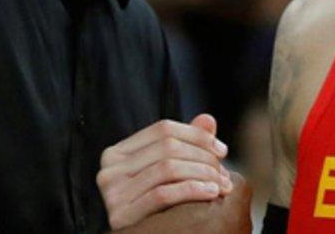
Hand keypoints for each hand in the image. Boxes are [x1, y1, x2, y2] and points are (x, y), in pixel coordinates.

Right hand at [97, 114, 232, 229]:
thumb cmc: (159, 208)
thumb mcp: (170, 174)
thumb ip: (186, 145)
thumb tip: (208, 119)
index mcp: (117, 153)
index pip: (163, 129)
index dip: (197, 136)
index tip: (222, 151)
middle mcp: (109, 169)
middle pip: (168, 147)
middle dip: (203, 157)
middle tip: (225, 172)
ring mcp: (112, 192)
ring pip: (168, 168)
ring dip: (203, 174)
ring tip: (223, 185)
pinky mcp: (120, 215)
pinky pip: (163, 194)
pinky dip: (192, 190)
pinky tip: (211, 193)